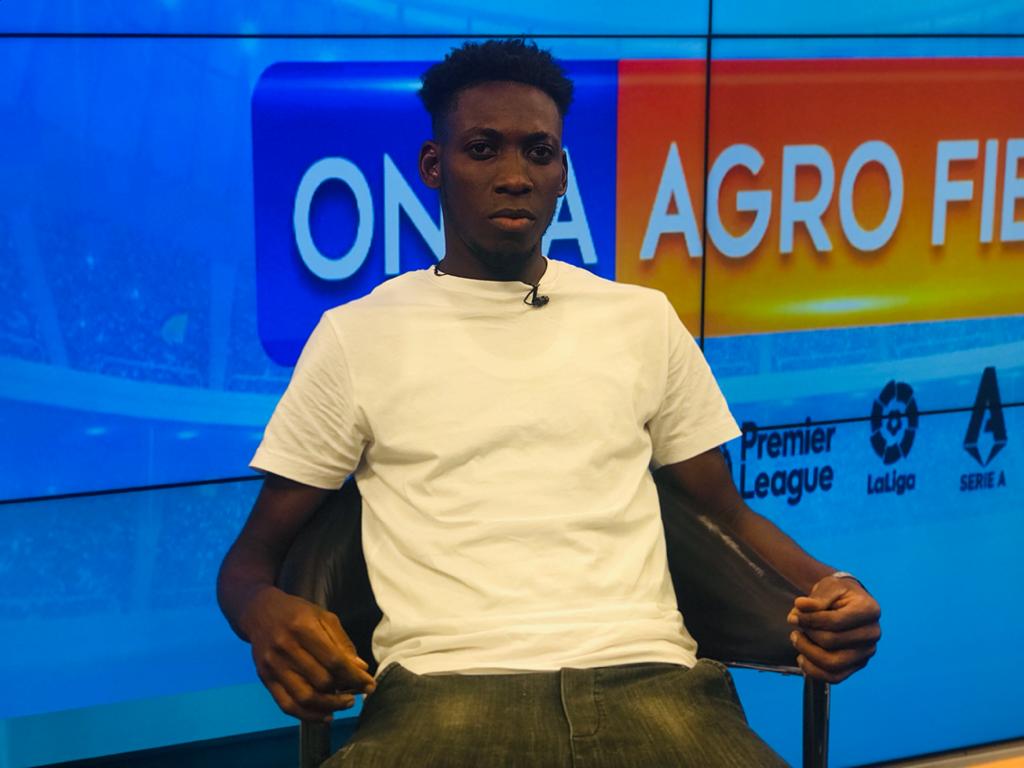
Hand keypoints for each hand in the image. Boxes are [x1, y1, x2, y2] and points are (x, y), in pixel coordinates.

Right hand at [241, 587, 376, 721]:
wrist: (260, 612)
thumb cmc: (297, 613)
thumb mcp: (323, 617)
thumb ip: (342, 643)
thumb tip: (360, 668)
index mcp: (304, 628)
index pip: (334, 661)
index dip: (355, 677)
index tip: (370, 685)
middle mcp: (286, 648)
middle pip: (320, 681)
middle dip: (345, 692)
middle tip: (359, 694)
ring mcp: (273, 666)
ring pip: (304, 697)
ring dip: (329, 707)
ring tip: (346, 704)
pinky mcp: (265, 679)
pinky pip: (286, 705)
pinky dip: (308, 716)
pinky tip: (325, 716)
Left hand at [787, 575, 880, 682]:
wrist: (848, 601)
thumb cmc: (838, 593)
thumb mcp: (829, 587)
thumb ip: (816, 598)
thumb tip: (800, 606)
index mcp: (869, 610)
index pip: (835, 621)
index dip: (810, 620)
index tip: (794, 616)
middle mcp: (872, 633)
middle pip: (832, 642)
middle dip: (807, 633)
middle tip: (795, 624)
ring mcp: (866, 652)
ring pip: (833, 663)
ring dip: (807, 652)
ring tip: (796, 638)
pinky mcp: (858, 665)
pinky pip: (835, 677)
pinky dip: (814, 671)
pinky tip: (802, 658)